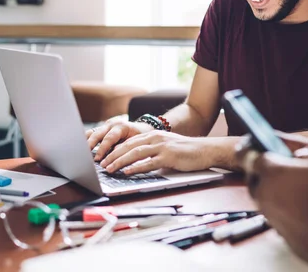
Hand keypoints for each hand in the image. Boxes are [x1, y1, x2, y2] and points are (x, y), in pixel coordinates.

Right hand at [86, 119, 154, 161]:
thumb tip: (112, 157)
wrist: (143, 129)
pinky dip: (85, 140)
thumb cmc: (141, 137)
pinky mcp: (102, 129)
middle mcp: (112, 124)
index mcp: (121, 126)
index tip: (97, 159)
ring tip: (79, 152)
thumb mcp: (135, 143)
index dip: (102, 149)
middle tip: (85, 157)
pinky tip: (80, 148)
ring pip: (92, 132)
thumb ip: (124, 148)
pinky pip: (91, 134)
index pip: (109, 138)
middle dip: (90, 146)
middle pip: (97, 134)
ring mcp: (106, 125)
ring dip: (85, 142)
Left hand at [99, 131, 214, 173]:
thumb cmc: (186, 151)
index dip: (115, 149)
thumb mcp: (165, 148)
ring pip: (135, 153)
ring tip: (110, 168)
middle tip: (102, 164)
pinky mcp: (169, 157)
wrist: (205, 150)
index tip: (104, 157)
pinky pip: (149, 162)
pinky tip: (127, 171)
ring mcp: (162, 147)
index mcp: (153, 135)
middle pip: (128, 146)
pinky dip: (136, 167)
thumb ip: (151, 153)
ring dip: (120, 161)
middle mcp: (155, 138)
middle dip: (113, 155)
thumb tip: (135, 163)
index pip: (129, 141)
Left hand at [236, 135, 307, 271]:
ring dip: (277, 185)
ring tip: (303, 185)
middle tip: (288, 163)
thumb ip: (306, 144)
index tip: (254, 140)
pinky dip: (285, 202)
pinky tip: (307, 203)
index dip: (250, 144)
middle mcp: (261, 191)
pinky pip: (275, 207)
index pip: (246, 152)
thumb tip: (293, 145)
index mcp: (270, 171)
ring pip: (265, 191)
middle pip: (254, 172)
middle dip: (267, 166)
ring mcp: (266, 211)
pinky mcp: (275, 226)